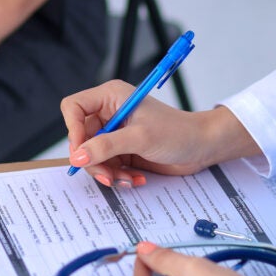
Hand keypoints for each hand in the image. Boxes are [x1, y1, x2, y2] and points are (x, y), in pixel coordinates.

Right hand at [61, 81, 254, 186]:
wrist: (202, 147)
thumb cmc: (178, 132)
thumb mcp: (140, 138)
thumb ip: (106, 146)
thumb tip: (78, 156)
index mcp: (111, 97)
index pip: (73, 107)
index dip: (73, 129)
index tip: (83, 151)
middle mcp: (109, 113)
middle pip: (81, 138)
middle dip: (94, 160)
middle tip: (108, 175)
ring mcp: (115, 133)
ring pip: (92, 156)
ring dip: (107, 172)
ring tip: (127, 179)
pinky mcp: (122, 150)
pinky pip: (106, 166)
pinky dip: (118, 176)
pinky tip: (135, 178)